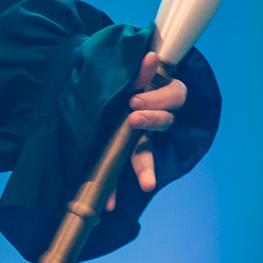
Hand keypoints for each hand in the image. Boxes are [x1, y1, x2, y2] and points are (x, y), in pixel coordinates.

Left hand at [107, 49, 184, 207]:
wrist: (87, 83)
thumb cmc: (113, 72)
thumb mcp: (122, 66)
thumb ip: (136, 68)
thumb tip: (151, 57)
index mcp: (156, 92)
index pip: (175, 94)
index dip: (161, 97)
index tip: (136, 98)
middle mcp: (150, 116)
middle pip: (165, 122)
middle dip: (152, 120)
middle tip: (133, 118)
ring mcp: (135, 136)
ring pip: (145, 153)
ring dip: (145, 168)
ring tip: (145, 185)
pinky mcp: (118, 151)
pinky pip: (118, 172)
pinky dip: (114, 190)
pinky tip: (108, 205)